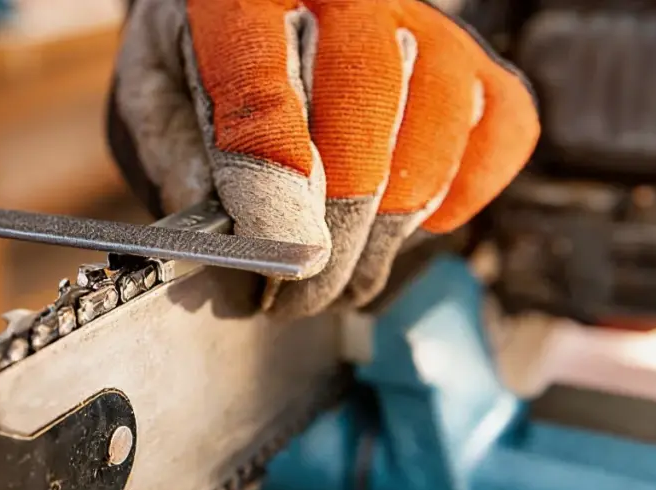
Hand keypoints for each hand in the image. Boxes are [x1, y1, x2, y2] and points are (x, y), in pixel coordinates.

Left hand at [110, 0, 538, 316]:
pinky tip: (407, 224)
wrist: (253, 20)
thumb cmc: (199, 62)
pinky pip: (501, 129)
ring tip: (338, 282)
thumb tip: (233, 251)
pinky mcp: (471, 61)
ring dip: (388, 225)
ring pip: (438, 119)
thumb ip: (180, 161)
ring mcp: (421, 21)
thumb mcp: (154, 99)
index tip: (275, 246)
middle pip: (364, 99)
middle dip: (335, 220)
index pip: (261, 74)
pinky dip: (460, 195)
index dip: (272, 168)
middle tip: (299, 295)